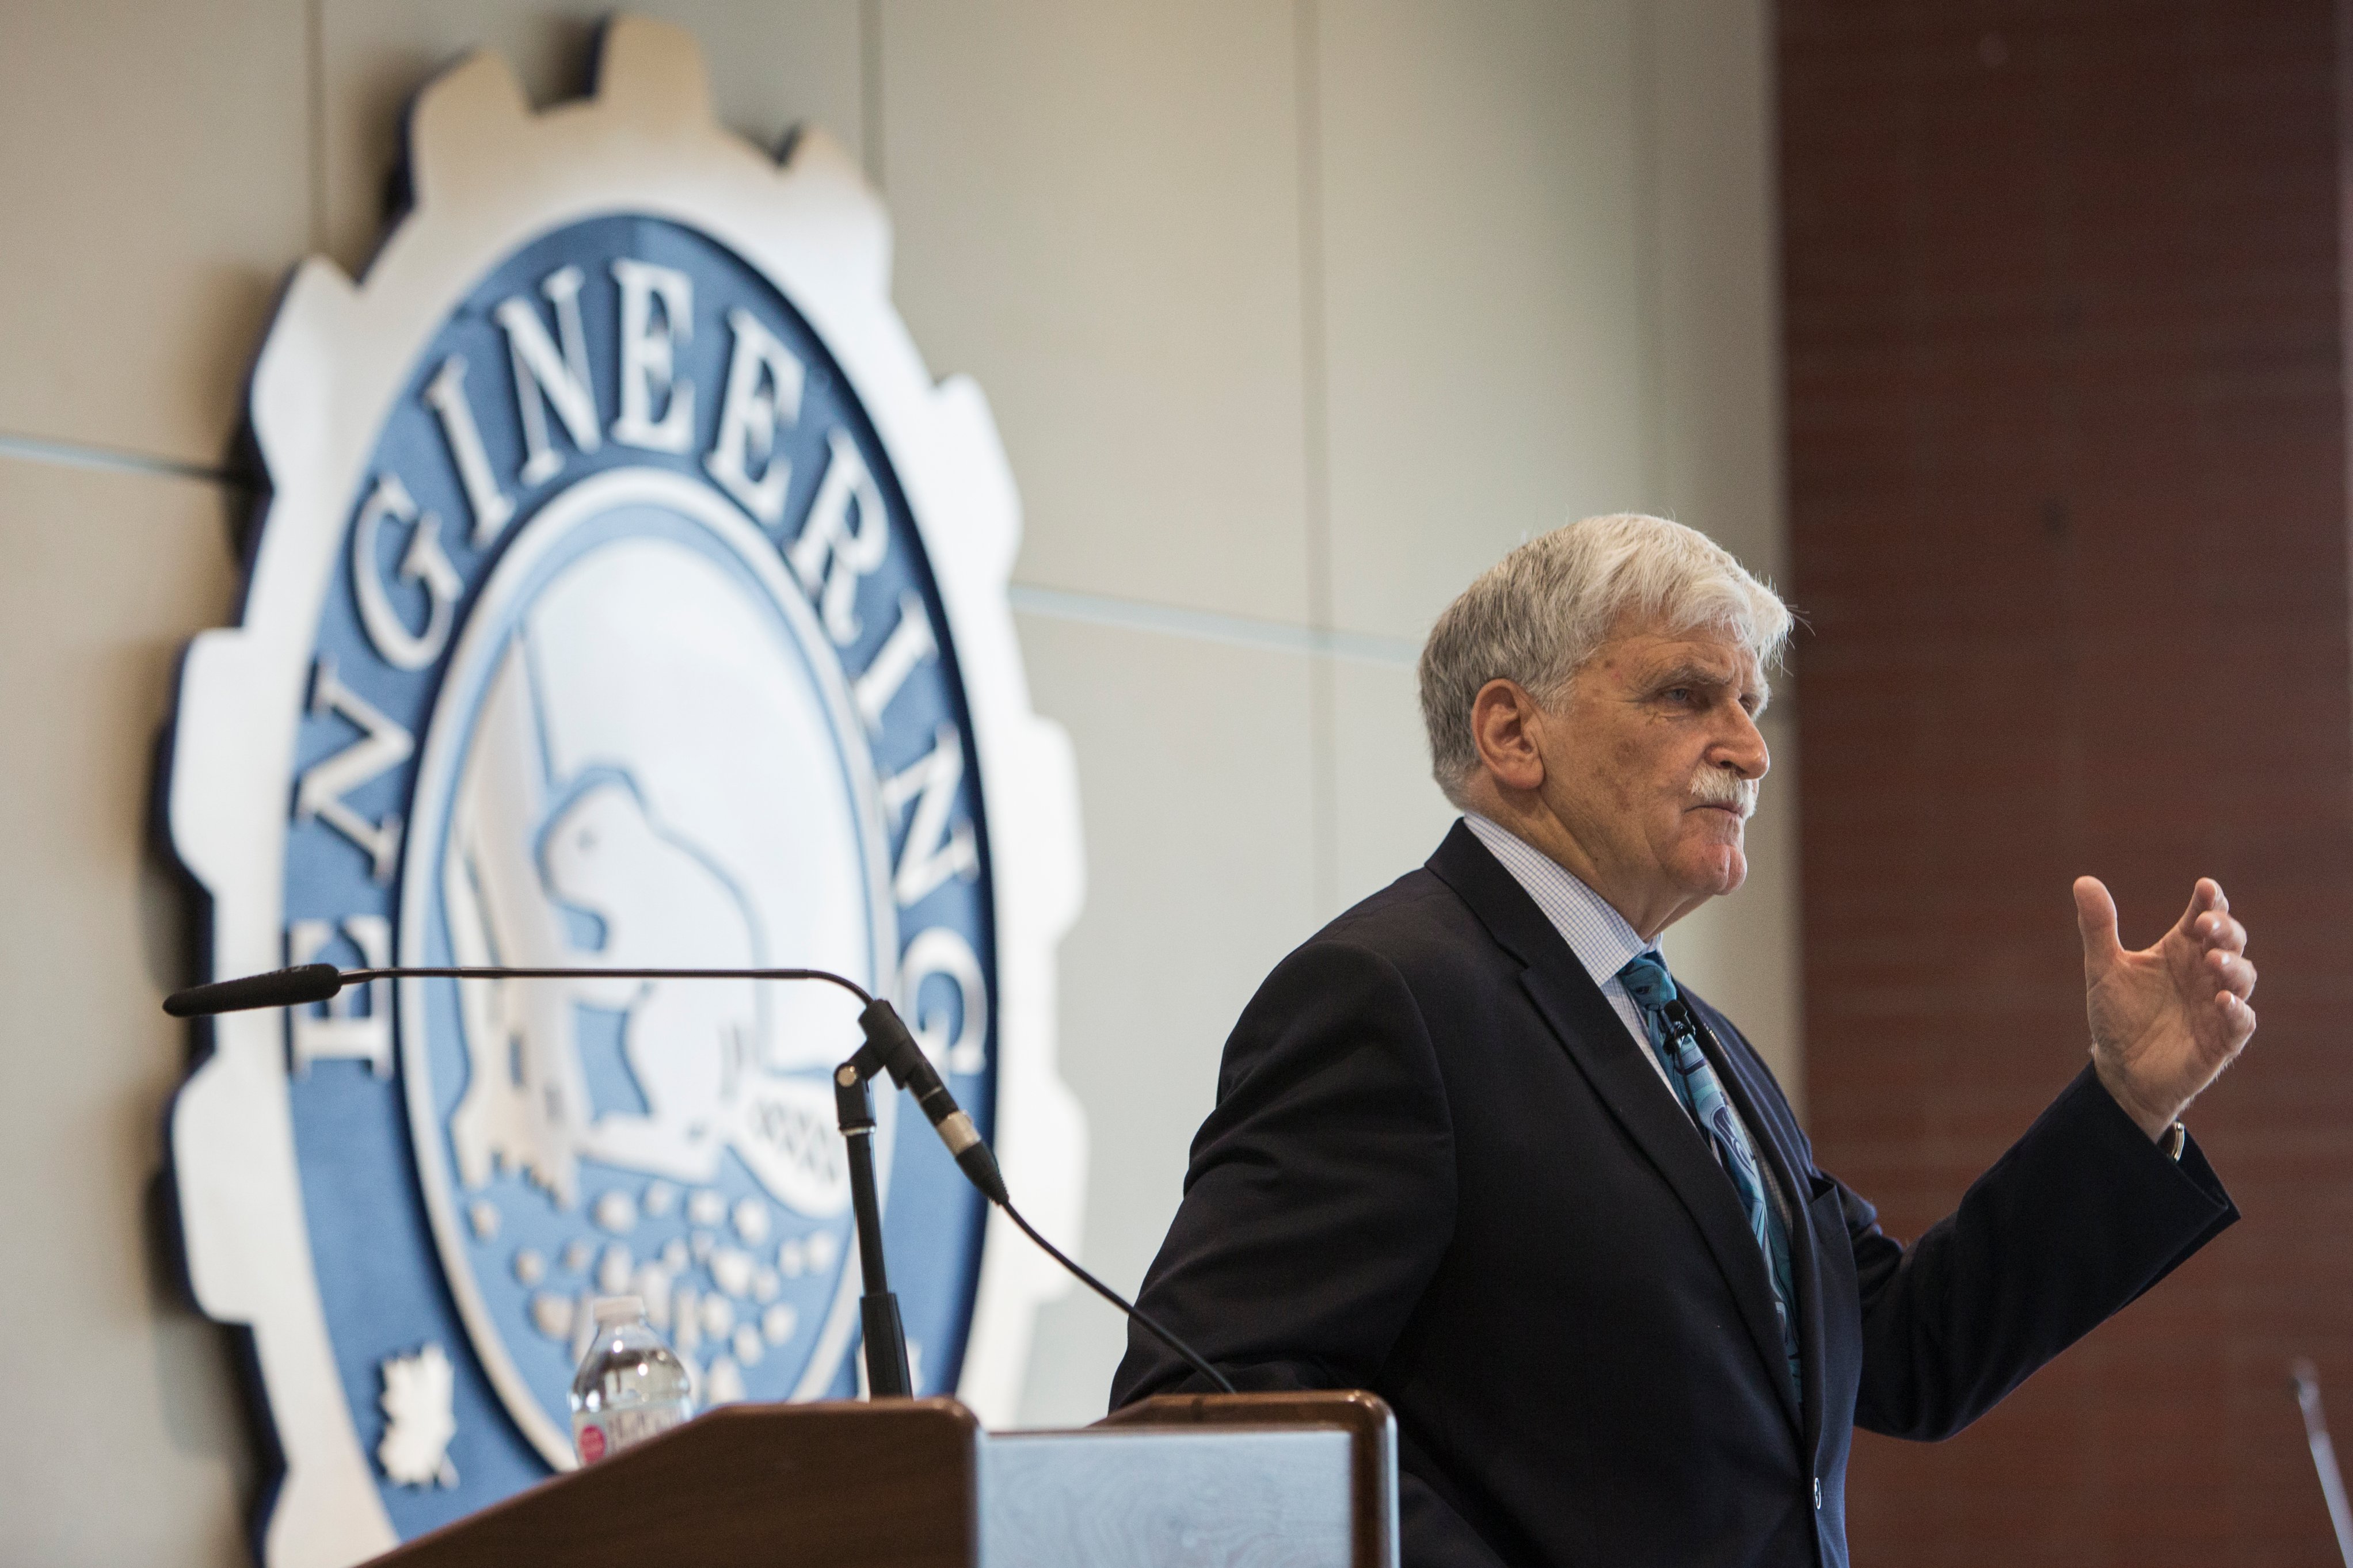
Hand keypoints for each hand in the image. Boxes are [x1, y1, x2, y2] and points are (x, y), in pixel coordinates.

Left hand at [2073, 876, 2256, 1140]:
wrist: (2120, 1071)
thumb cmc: (2118, 1015)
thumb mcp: (2103, 969)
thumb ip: (2098, 927)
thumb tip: (2083, 881)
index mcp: (2181, 950)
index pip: (2204, 916)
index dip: (2211, 901)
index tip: (2206, 887)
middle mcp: (2205, 972)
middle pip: (2231, 941)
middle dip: (2225, 929)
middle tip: (2206, 924)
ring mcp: (2217, 1005)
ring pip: (2243, 978)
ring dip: (2233, 966)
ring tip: (2213, 958)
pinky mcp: (2222, 1040)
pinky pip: (2241, 1022)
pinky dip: (2237, 1010)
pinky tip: (2224, 1001)